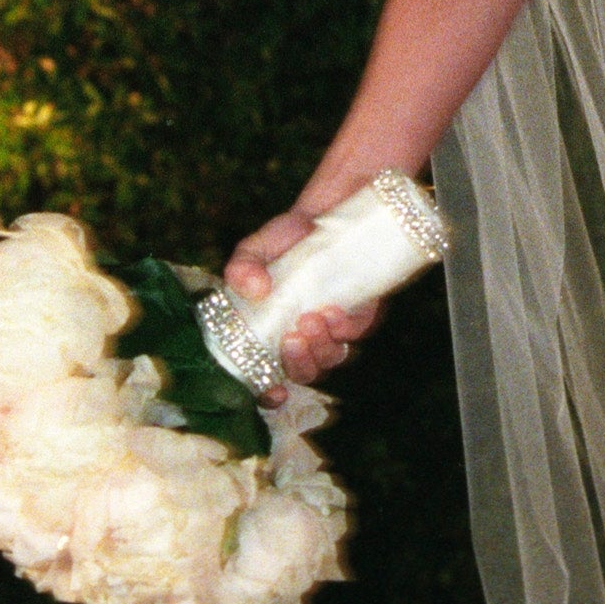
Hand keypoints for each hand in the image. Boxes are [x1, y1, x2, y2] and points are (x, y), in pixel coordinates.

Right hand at [225, 208, 384, 395]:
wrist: (332, 210)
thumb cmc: (288, 238)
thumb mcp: (257, 248)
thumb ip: (243, 267)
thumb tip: (252, 289)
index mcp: (272, 331)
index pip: (268, 376)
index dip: (269, 393)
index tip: (272, 393)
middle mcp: (303, 336)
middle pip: (304, 373)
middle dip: (299, 364)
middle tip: (292, 339)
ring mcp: (333, 327)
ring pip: (331, 357)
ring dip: (321, 348)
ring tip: (311, 318)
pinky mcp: (361, 313)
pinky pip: (355, 333)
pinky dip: (343, 328)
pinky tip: (333, 310)